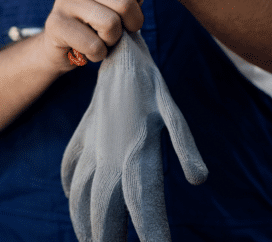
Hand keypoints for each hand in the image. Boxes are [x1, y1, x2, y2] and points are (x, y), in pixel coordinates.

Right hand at [42, 0, 145, 71]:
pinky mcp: (55, 25)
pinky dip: (98, 54)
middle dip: (132, 22)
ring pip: (110, 23)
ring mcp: (63, 0)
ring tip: (103, 38)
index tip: (131, 3)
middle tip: (121, 29)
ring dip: (113, 39)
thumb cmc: (97, 20)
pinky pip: (94, 45)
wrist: (61, 45)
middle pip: (124, 1)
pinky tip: (89, 49)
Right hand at [62, 32, 207, 241]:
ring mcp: (91, 148)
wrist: (113, 48)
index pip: (144, 209)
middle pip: (105, 214)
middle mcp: (108, 158)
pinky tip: (74, 198)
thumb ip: (184, 145)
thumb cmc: (148, 80)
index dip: (153, 234)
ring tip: (91, 241)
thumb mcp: (171, 110)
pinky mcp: (83, 135)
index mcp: (134, 156)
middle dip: (108, 240)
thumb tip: (200, 180)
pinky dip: (71, 188)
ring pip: (81, 197)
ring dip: (85, 223)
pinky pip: (71, 168)